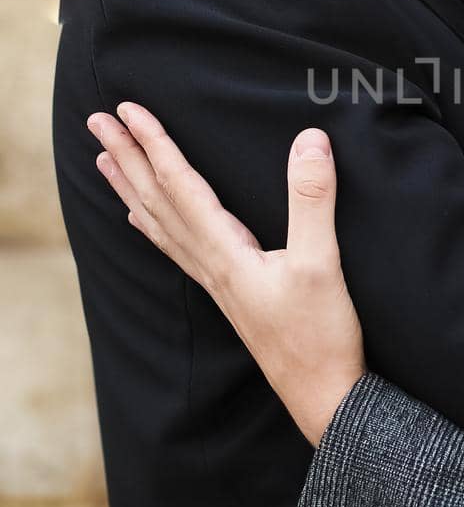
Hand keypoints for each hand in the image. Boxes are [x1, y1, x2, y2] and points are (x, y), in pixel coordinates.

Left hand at [86, 104, 363, 446]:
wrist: (322, 395)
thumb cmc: (320, 335)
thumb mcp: (322, 263)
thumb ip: (312, 199)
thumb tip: (310, 140)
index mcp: (225, 252)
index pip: (179, 185)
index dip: (154, 143)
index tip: (127, 111)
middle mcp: (210, 264)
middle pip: (156, 201)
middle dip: (128, 158)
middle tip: (97, 123)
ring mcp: (216, 281)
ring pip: (159, 225)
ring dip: (131, 188)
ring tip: (105, 162)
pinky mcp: (228, 293)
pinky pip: (176, 248)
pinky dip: (153, 225)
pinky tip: (143, 220)